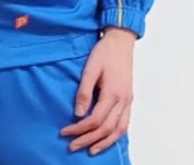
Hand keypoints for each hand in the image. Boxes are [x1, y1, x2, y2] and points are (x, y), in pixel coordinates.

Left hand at [61, 27, 136, 155]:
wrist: (121, 42)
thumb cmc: (104, 53)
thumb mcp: (90, 69)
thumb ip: (84, 92)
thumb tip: (78, 114)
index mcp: (112, 93)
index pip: (94, 120)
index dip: (79, 129)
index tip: (64, 133)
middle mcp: (123, 101)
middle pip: (106, 129)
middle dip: (88, 140)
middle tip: (72, 147)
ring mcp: (128, 101)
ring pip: (119, 130)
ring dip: (105, 142)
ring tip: (91, 151)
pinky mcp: (129, 100)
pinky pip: (125, 124)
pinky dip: (116, 135)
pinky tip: (107, 139)